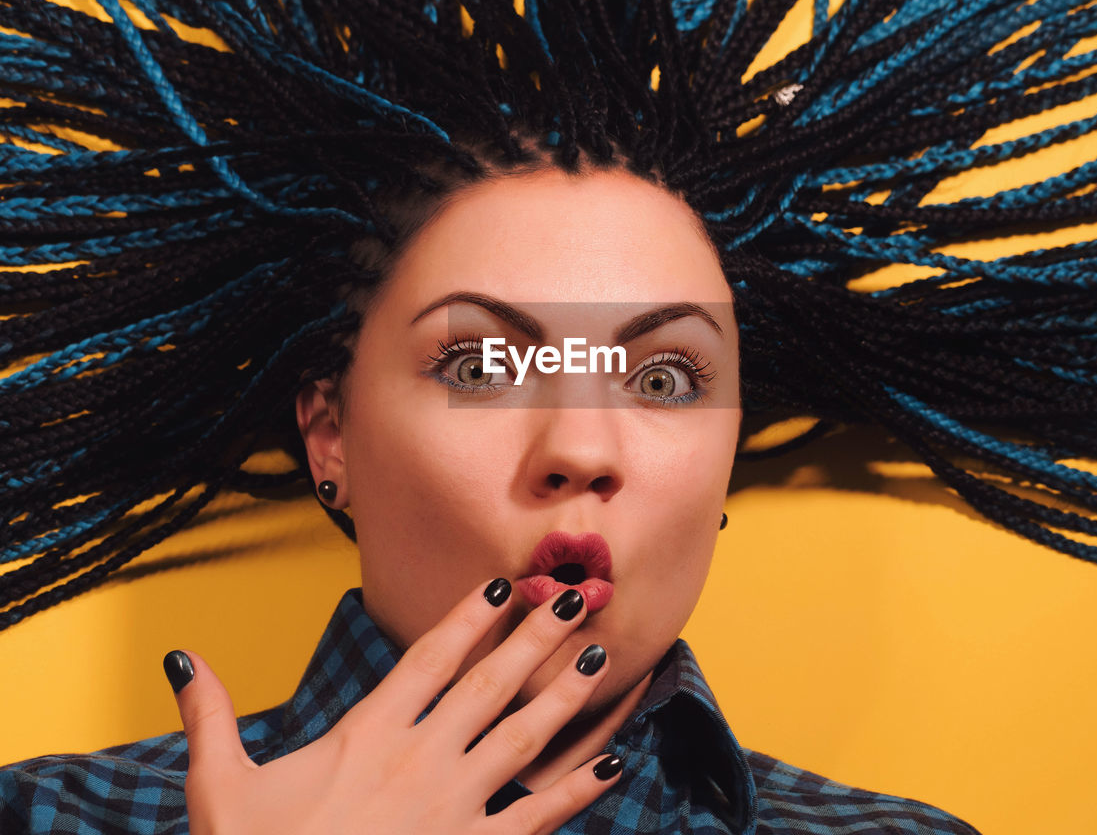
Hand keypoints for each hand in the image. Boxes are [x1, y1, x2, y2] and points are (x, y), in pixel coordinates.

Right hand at [165, 579, 620, 834]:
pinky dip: (575, 792)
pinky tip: (612, 767)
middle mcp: (419, 761)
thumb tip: (184, 659)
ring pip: (522, 739)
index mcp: (366, 736)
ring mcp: (452, 809)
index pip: (427, 659)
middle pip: (489, 684)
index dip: (467, 618)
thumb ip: (210, 718)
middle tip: (576, 597)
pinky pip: (536, 819)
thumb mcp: (219, 786)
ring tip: (600, 658)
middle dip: (536, 637)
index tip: (501, 585)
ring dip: (564, 696)